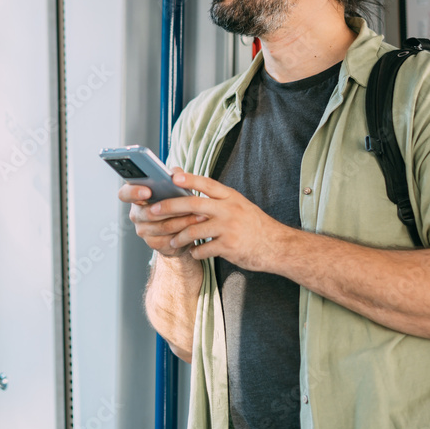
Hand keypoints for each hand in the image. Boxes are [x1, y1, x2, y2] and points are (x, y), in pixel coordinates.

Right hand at [118, 167, 205, 257]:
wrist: (179, 228)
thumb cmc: (175, 201)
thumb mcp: (175, 187)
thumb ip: (174, 176)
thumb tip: (176, 173)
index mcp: (136, 196)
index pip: (125, 194)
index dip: (134, 192)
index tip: (147, 191)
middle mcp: (136, 214)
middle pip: (149, 213)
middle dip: (171, 208)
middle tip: (189, 203)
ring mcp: (143, 230)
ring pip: (164, 226)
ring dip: (184, 221)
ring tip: (201, 215)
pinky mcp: (154, 243)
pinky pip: (170, 239)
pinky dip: (185, 233)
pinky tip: (196, 228)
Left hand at [159, 171, 290, 271]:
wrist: (277, 246)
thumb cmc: (255, 225)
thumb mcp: (239, 205)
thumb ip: (219, 199)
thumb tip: (194, 191)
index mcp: (231, 197)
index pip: (206, 184)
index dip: (189, 179)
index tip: (171, 176)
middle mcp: (229, 209)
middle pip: (193, 204)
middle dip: (169, 207)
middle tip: (152, 211)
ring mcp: (229, 228)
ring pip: (193, 230)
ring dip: (179, 237)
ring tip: (172, 241)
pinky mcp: (229, 246)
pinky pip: (203, 249)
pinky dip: (195, 252)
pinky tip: (193, 253)